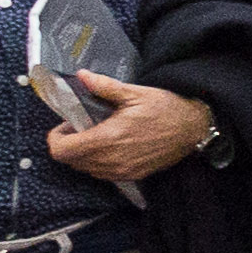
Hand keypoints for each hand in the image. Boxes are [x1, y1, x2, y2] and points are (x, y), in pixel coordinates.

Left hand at [40, 70, 213, 183]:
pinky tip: (111, 145)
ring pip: (85, 169)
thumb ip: (104, 87)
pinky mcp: (132, 176)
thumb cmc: (167, 108)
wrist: (195, 129)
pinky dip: (98, 162)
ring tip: (97, 135)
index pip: (62, 151)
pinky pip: (102, 174)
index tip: (67, 124)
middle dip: (69, 144)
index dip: (56, 138)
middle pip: (71, 161)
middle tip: (81, 126)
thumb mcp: (135, 93)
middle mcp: (111, 160)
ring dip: (83, 154)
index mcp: (108, 138)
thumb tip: (82, 76)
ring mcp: (122, 172)